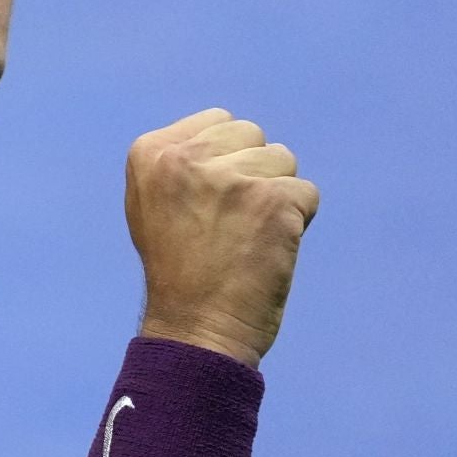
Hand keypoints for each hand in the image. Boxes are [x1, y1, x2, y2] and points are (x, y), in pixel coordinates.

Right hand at [125, 108, 320, 367]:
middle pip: (252, 137)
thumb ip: (183, 162)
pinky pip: (306, 194)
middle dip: (251, 175)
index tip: (204, 209)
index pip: (219, 123)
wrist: (194, 333)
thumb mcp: (154, 204)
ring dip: (275, 197)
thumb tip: (233, 136)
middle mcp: (185, 158)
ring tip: (246, 238)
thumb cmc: (178, 274)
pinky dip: (296, 223)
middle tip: (228, 226)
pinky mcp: (272, 201)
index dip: (223, 164)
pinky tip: (266, 251)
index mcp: (150, 153)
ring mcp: (230, 179)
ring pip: (283, 161)